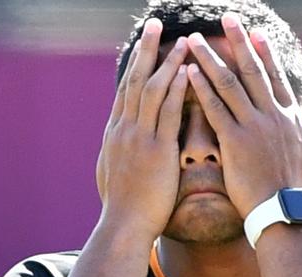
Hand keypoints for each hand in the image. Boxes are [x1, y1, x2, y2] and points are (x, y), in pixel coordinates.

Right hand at [96, 18, 188, 239]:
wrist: (123, 226)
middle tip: (155, 25)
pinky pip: (167, 111)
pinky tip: (187, 71)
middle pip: (134, 81)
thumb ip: (120, 154)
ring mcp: (138, 137)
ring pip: (150, 90)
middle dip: (146, 51)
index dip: (136, 67)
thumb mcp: (114, 174)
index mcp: (115, 133)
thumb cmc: (122, 207)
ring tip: (180, 40)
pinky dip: (176, 88)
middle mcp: (123, 129)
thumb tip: (120, 147)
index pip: (126, 92)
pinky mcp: (155, 149)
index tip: (144, 47)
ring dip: (165, 62)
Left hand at [186, 13, 301, 217]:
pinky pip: (216, 109)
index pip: (277, 78)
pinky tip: (189, 72)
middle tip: (227, 19)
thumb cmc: (300, 192)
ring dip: (211, 59)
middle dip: (238, 42)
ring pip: (230, 84)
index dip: (265, 54)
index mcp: (290, 119)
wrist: (286, 214)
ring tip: (195, 40)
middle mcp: (272, 115)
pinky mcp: (235, 142)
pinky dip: (202, 89)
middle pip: (252, 71)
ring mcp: (253, 126)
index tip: (256, 34)